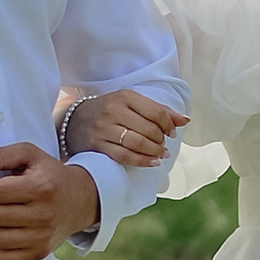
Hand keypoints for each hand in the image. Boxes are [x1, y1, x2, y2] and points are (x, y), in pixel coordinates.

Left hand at [0, 143, 103, 259]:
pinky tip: (4, 231)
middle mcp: (44, 215)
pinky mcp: (39, 253)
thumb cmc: (51, 176)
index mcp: (42, 188)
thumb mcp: (30, 155)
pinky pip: (2, 258)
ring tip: (2, 214)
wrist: (81, 200)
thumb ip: (0, 155)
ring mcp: (42, 238)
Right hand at [58, 86, 188, 168]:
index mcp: (125, 96)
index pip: (156, 112)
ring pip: (138, 143)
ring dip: (154, 152)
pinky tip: (151, 162)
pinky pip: (125, 156)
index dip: (169, 125)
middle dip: (161, 140)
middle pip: (148, 129)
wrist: (74, 120)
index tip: (172, 133)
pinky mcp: (97, 145)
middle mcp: (113, 111)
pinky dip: (142, 161)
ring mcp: (104, 128)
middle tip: (164, 146)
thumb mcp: (131, 103)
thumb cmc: (109, 111)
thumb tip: (185, 120)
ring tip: (160, 154)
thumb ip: (158, 110)